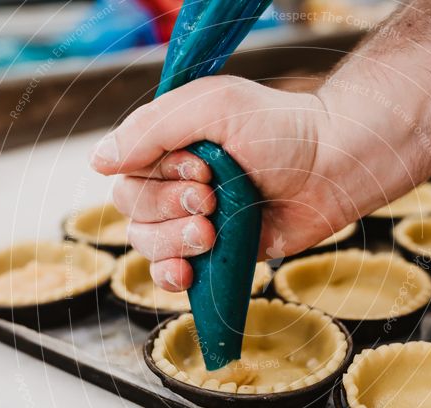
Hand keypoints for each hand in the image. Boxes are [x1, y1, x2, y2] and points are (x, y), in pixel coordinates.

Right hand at [90, 75, 361, 290]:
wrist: (332, 171)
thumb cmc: (281, 130)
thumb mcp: (213, 106)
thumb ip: (152, 128)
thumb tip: (98, 162)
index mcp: (171, 145)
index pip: (126, 171)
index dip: (157, 177)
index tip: (203, 167)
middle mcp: (177, 182)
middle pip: (132, 210)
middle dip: (167, 209)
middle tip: (211, 200)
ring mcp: (194, 221)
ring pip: (146, 244)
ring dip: (172, 242)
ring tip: (211, 233)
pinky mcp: (215, 255)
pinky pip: (170, 275)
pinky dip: (169, 277)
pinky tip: (186, 273)